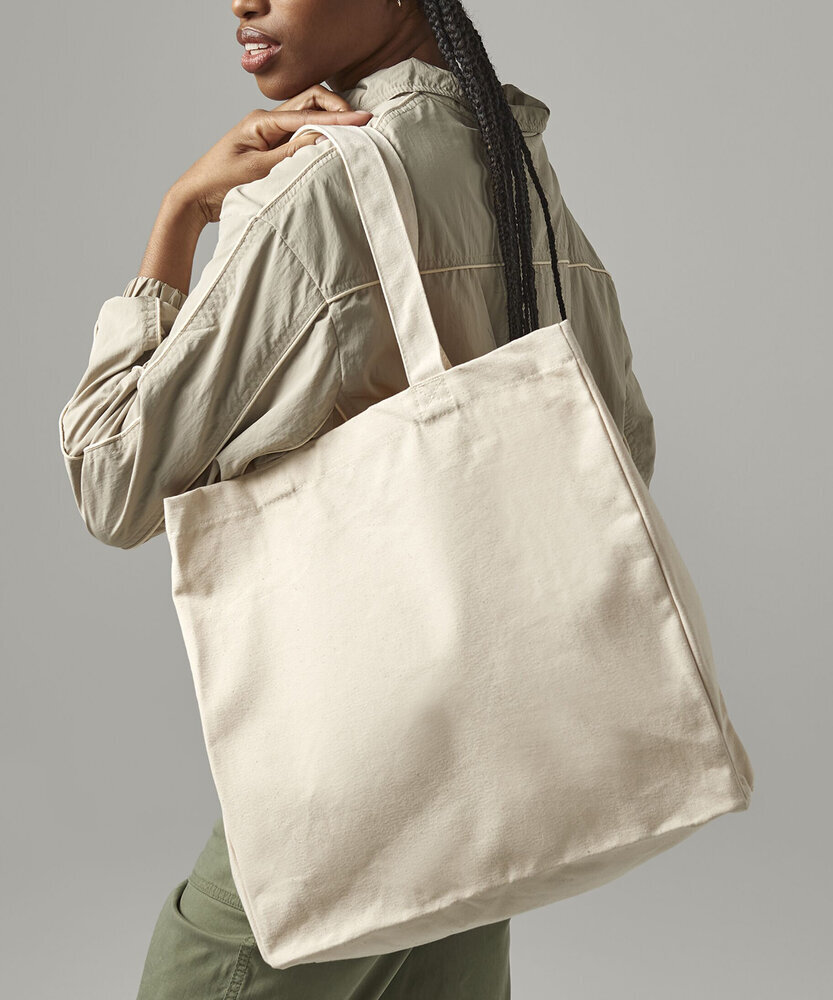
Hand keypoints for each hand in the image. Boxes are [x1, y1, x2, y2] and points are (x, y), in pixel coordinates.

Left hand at [173, 85, 371, 224]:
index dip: (338, 118)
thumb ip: (291, 152)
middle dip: (337, 109)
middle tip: (361, 122)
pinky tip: (332, 144)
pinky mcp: (271, 147)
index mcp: (260, 120)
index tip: (364, 120)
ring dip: (329, 120)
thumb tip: (323, 137)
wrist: (195, 197)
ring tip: (353, 131)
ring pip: (307, 116)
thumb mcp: (258, 170)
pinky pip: (299, 134)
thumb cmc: (219, 183)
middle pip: (310, 102)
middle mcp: (266, 121)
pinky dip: (318, 135)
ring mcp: (269, 132)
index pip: (308, 113)